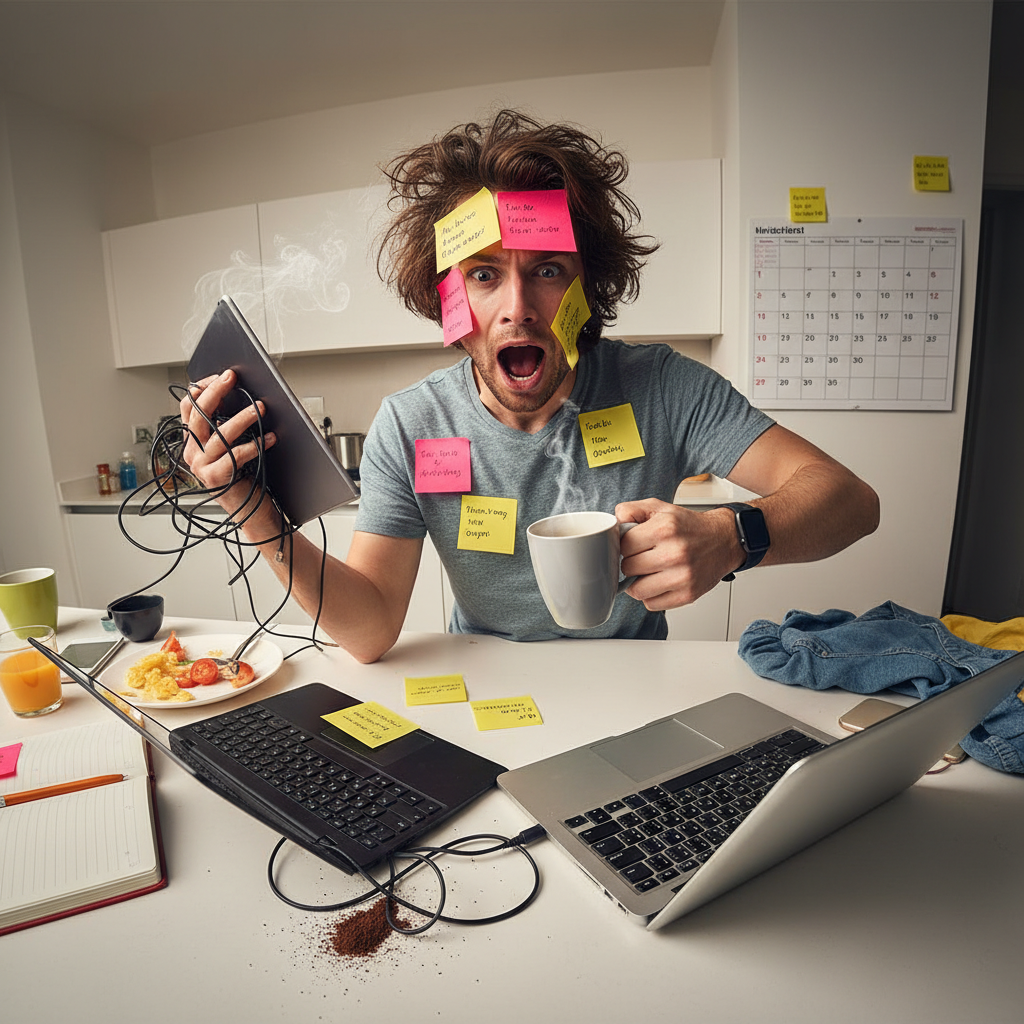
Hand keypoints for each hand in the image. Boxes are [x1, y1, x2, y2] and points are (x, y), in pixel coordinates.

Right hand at [179, 370, 276, 510]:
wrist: (252, 512)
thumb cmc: (246, 476)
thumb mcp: (234, 446)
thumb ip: (229, 426)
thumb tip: (244, 395)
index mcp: (194, 441)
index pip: (188, 407)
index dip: (202, 388)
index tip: (221, 375)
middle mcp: (193, 452)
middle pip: (198, 415)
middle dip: (215, 392)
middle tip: (233, 377)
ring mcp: (201, 467)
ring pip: (218, 435)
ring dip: (242, 418)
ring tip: (261, 408)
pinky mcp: (215, 479)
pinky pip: (234, 456)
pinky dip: (254, 445)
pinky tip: (270, 438)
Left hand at [615, 498, 740, 609]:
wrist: (724, 540)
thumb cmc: (690, 526)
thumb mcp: (660, 508)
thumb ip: (631, 510)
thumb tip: (613, 523)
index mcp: (664, 529)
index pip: (623, 546)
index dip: (625, 546)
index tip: (634, 545)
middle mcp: (674, 553)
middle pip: (627, 568)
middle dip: (631, 563)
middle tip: (642, 558)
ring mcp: (682, 577)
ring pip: (637, 591)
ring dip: (638, 583)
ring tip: (648, 572)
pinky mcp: (688, 595)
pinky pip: (652, 604)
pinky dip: (651, 596)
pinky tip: (660, 582)